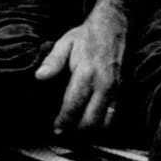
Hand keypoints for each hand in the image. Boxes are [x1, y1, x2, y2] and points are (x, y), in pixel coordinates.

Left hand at [34, 3, 126, 135]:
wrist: (113, 28)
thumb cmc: (86, 37)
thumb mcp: (65, 43)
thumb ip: (52, 61)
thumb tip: (39, 77)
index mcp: (86, 74)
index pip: (73, 106)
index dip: (63, 121)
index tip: (55, 129)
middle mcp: (103, 85)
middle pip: (90, 120)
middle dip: (75, 131)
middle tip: (62, 132)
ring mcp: (115, 90)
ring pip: (104, 122)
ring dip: (89, 131)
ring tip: (73, 130)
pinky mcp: (121, 92)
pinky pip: (113, 116)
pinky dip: (102, 124)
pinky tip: (89, 124)